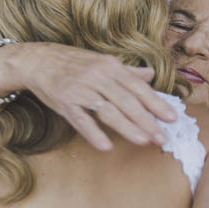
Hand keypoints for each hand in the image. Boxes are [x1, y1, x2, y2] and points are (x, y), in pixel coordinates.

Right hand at [0, 43, 176, 149]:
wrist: (37, 61)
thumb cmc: (71, 63)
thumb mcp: (100, 62)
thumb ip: (126, 71)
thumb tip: (151, 75)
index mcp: (109, 66)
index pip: (138, 87)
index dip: (156, 103)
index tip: (171, 118)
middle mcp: (96, 76)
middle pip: (126, 101)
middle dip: (146, 120)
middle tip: (162, 137)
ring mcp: (80, 89)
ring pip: (108, 111)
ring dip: (127, 127)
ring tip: (143, 141)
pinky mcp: (64, 101)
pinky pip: (81, 119)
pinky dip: (93, 133)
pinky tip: (105, 146)